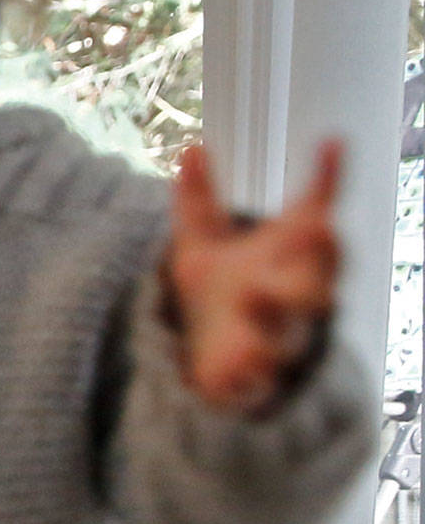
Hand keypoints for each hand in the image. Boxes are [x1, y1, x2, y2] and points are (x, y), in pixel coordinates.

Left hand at [165, 139, 342, 411]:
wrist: (210, 361)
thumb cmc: (223, 297)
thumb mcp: (201, 248)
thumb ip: (199, 204)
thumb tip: (193, 149)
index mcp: (287, 259)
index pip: (317, 219)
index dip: (329, 183)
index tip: (331, 146)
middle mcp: (295, 296)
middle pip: (321, 275)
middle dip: (320, 254)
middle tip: (316, 225)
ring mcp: (281, 337)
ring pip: (293, 324)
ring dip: (277, 306)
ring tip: (253, 291)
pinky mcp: (258, 377)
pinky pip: (261, 376)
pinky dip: (250, 368)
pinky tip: (237, 360)